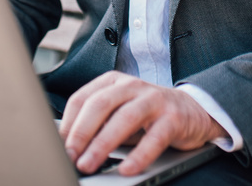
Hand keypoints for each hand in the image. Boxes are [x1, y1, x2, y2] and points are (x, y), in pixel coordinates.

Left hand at [59, 72, 223, 176]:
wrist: (193, 111)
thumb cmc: (147, 114)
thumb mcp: (119, 111)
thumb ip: (97, 123)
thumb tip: (66, 144)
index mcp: (113, 82)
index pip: (82, 98)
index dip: (68, 124)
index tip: (58, 146)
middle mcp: (131, 86)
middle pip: (100, 105)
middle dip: (81, 132)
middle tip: (69, 155)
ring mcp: (154, 100)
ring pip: (124, 118)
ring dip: (103, 144)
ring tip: (89, 164)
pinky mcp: (173, 118)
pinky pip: (154, 138)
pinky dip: (139, 155)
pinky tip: (127, 169)